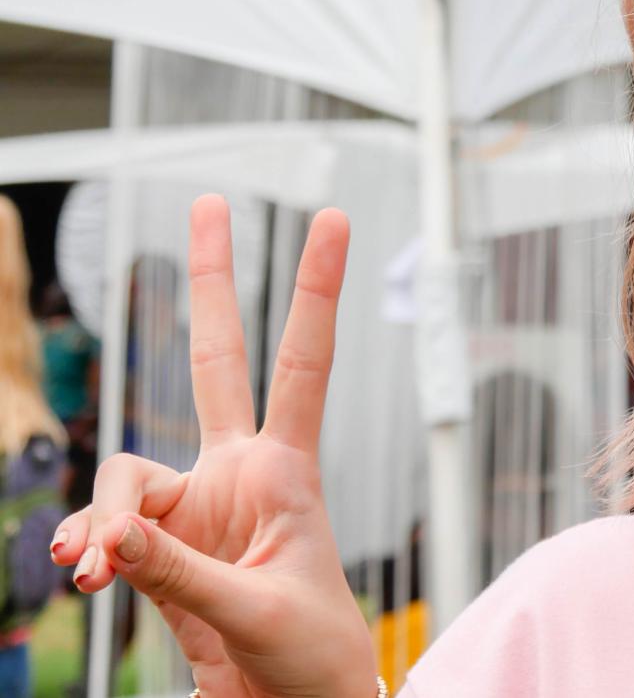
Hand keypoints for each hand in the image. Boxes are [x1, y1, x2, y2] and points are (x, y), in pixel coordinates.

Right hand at [48, 195, 378, 697]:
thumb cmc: (311, 655)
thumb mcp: (254, 611)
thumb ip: (178, 570)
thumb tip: (107, 533)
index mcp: (289, 469)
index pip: (304, 362)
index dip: (315, 290)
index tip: (331, 217)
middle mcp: (240, 471)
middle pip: (220, 358)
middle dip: (211, 283)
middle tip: (211, 199)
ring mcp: (197, 505)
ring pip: (124, 479)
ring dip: (104, 522)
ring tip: (95, 575)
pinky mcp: (163, 549)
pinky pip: (109, 530)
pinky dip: (91, 550)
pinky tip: (83, 576)